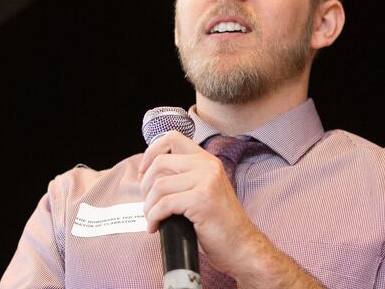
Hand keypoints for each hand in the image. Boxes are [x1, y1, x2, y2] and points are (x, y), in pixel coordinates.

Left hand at [137, 131, 260, 274]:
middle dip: (145, 185)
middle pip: (160, 162)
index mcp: (207, 160)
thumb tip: (148, 174)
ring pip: (159, 185)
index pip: (172, 138)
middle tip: (147, 203)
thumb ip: (183, 177)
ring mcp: (206, 181)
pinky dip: (153, 217)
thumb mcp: (202, 190)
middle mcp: (208, 166)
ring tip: (151, 218)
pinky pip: (164, 204)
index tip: (143, 172)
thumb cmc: (218, 223)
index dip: (151, 152)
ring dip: (148, 205)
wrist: (241, 246)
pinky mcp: (201, 200)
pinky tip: (155, 227)